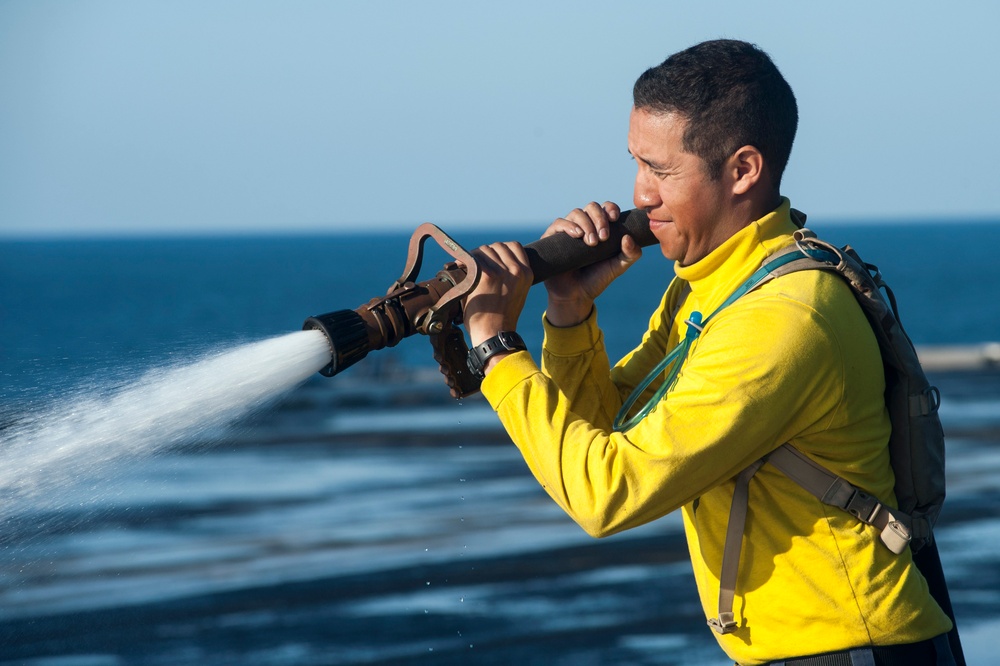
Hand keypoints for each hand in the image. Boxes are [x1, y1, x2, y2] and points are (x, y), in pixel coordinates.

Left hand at [462, 241, 533, 351]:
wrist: (494, 333)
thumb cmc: (501, 317)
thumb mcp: (517, 291)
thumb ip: (510, 274)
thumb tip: (493, 259)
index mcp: (526, 273)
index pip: (514, 246)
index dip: (500, 250)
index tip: (492, 259)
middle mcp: (516, 270)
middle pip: (497, 246)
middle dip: (486, 254)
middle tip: (478, 266)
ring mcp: (502, 271)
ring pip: (485, 250)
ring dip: (476, 257)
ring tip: (471, 270)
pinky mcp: (486, 276)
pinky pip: (474, 258)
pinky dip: (467, 262)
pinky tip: (463, 269)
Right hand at [543, 201, 641, 326]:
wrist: (575, 295)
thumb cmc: (596, 279)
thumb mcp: (618, 267)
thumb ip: (631, 254)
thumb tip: (628, 237)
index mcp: (600, 227)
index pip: (606, 208)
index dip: (610, 208)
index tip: (615, 219)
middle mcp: (584, 225)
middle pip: (591, 207)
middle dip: (599, 218)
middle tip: (604, 237)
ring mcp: (568, 231)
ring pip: (576, 213)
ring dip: (586, 224)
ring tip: (591, 242)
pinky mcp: (552, 238)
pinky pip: (559, 223)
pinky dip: (569, 226)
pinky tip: (577, 235)